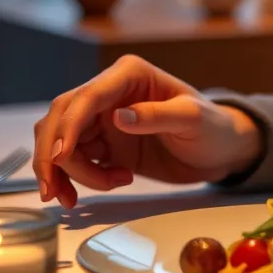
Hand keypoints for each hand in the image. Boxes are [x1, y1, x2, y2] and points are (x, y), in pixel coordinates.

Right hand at [33, 55, 261, 207]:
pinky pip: (73, 159)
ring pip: (60, 140)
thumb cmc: (213, 127)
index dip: (69, 125)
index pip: (87, 96)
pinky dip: (75, 179)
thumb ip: (157, 115)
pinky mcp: (103, 144)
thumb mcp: (192, 119)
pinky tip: (100, 188)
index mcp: (129, 74)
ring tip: (83, 197)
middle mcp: (110, 92)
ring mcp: (103, 119)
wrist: (220, 151)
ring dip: (62, 171)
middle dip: (52, 154)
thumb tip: (118, 116)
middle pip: (62, 117)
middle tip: (56, 190)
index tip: (61, 155)